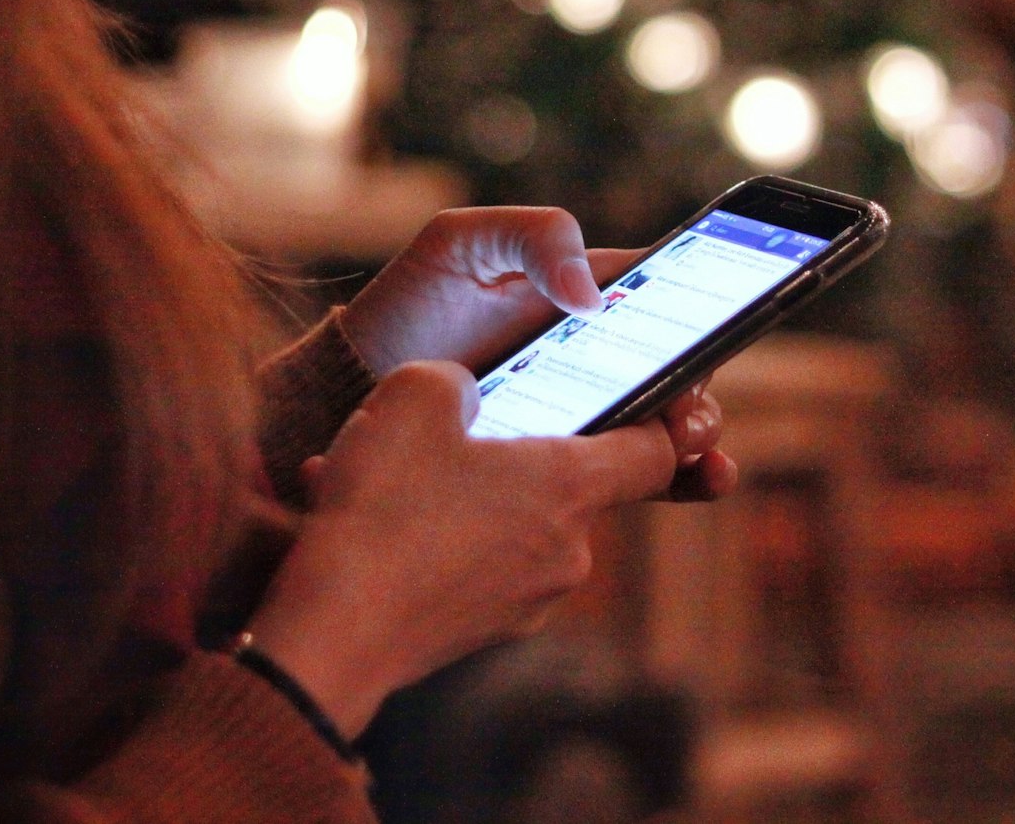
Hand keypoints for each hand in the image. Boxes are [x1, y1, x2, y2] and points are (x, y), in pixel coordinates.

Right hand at [249, 361, 705, 736]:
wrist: (332, 634)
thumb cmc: (383, 509)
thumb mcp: (414, 396)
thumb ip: (458, 380)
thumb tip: (465, 397)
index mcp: (570, 486)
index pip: (657, 453)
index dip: (672, 424)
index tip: (683, 407)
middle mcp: (567, 551)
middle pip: (572, 486)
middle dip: (521, 453)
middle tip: (462, 430)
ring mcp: (526, 602)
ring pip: (512, 526)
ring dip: (466, 496)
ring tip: (387, 478)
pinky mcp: (480, 634)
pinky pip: (473, 567)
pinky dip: (437, 541)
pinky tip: (373, 522)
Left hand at [337, 206, 737, 498]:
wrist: (353, 385)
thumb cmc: (411, 299)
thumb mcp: (463, 241)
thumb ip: (533, 237)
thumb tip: (597, 295)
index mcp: (588, 295)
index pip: (669, 300)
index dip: (704, 319)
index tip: (711, 346)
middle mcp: (597, 355)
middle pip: (678, 373)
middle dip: (701, 396)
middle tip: (690, 418)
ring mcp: (583, 413)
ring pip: (663, 430)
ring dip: (699, 445)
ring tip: (702, 461)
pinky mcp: (558, 465)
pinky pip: (627, 476)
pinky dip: (672, 483)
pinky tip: (695, 485)